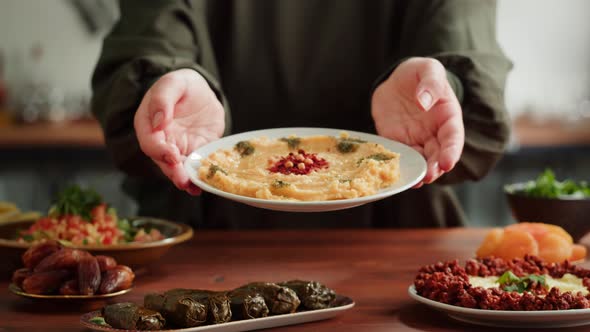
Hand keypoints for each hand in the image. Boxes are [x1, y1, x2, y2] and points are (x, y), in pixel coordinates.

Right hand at [134, 69, 224, 194]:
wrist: (201, 91)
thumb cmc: (182, 85)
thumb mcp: (173, 83)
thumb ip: (163, 99)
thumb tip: (159, 122)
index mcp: (148, 124)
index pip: (150, 142)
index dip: (159, 150)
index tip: (172, 154)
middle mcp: (161, 141)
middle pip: (163, 161)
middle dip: (172, 171)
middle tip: (182, 180)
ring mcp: (178, 149)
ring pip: (178, 168)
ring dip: (185, 179)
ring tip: (192, 188)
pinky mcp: (196, 152)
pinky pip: (196, 167)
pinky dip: (198, 177)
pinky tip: (203, 186)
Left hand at [371, 57, 463, 186]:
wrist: (395, 80)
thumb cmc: (418, 73)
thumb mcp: (427, 69)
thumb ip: (430, 82)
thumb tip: (425, 101)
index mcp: (447, 116)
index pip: (453, 137)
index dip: (451, 151)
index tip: (447, 163)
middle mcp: (434, 132)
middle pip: (438, 155)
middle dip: (434, 168)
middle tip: (427, 177)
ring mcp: (415, 139)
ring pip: (420, 160)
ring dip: (418, 172)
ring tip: (415, 181)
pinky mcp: (397, 142)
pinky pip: (399, 156)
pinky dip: (399, 166)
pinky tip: (396, 174)